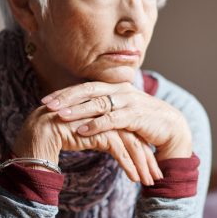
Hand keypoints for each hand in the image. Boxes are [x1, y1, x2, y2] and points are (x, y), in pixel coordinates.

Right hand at [11, 104, 162, 185]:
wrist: (35, 137)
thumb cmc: (55, 138)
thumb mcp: (84, 136)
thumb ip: (99, 136)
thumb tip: (115, 145)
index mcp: (104, 111)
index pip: (129, 131)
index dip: (141, 148)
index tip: (150, 165)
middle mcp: (105, 113)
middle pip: (134, 135)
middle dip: (146, 158)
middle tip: (156, 176)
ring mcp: (102, 120)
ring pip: (130, 143)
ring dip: (142, 163)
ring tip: (149, 181)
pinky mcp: (96, 131)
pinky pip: (118, 150)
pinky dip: (129, 164)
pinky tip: (135, 179)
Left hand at [41, 81, 192, 161]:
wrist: (170, 128)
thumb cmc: (142, 122)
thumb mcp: (120, 113)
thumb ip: (103, 110)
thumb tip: (78, 114)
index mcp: (115, 88)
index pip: (85, 87)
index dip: (65, 93)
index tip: (46, 100)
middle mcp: (121, 90)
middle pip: (88, 91)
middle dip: (66, 98)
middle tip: (47, 105)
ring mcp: (129, 101)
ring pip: (98, 103)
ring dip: (77, 110)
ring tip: (59, 116)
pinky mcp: (136, 115)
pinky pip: (112, 119)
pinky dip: (96, 124)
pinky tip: (81, 130)